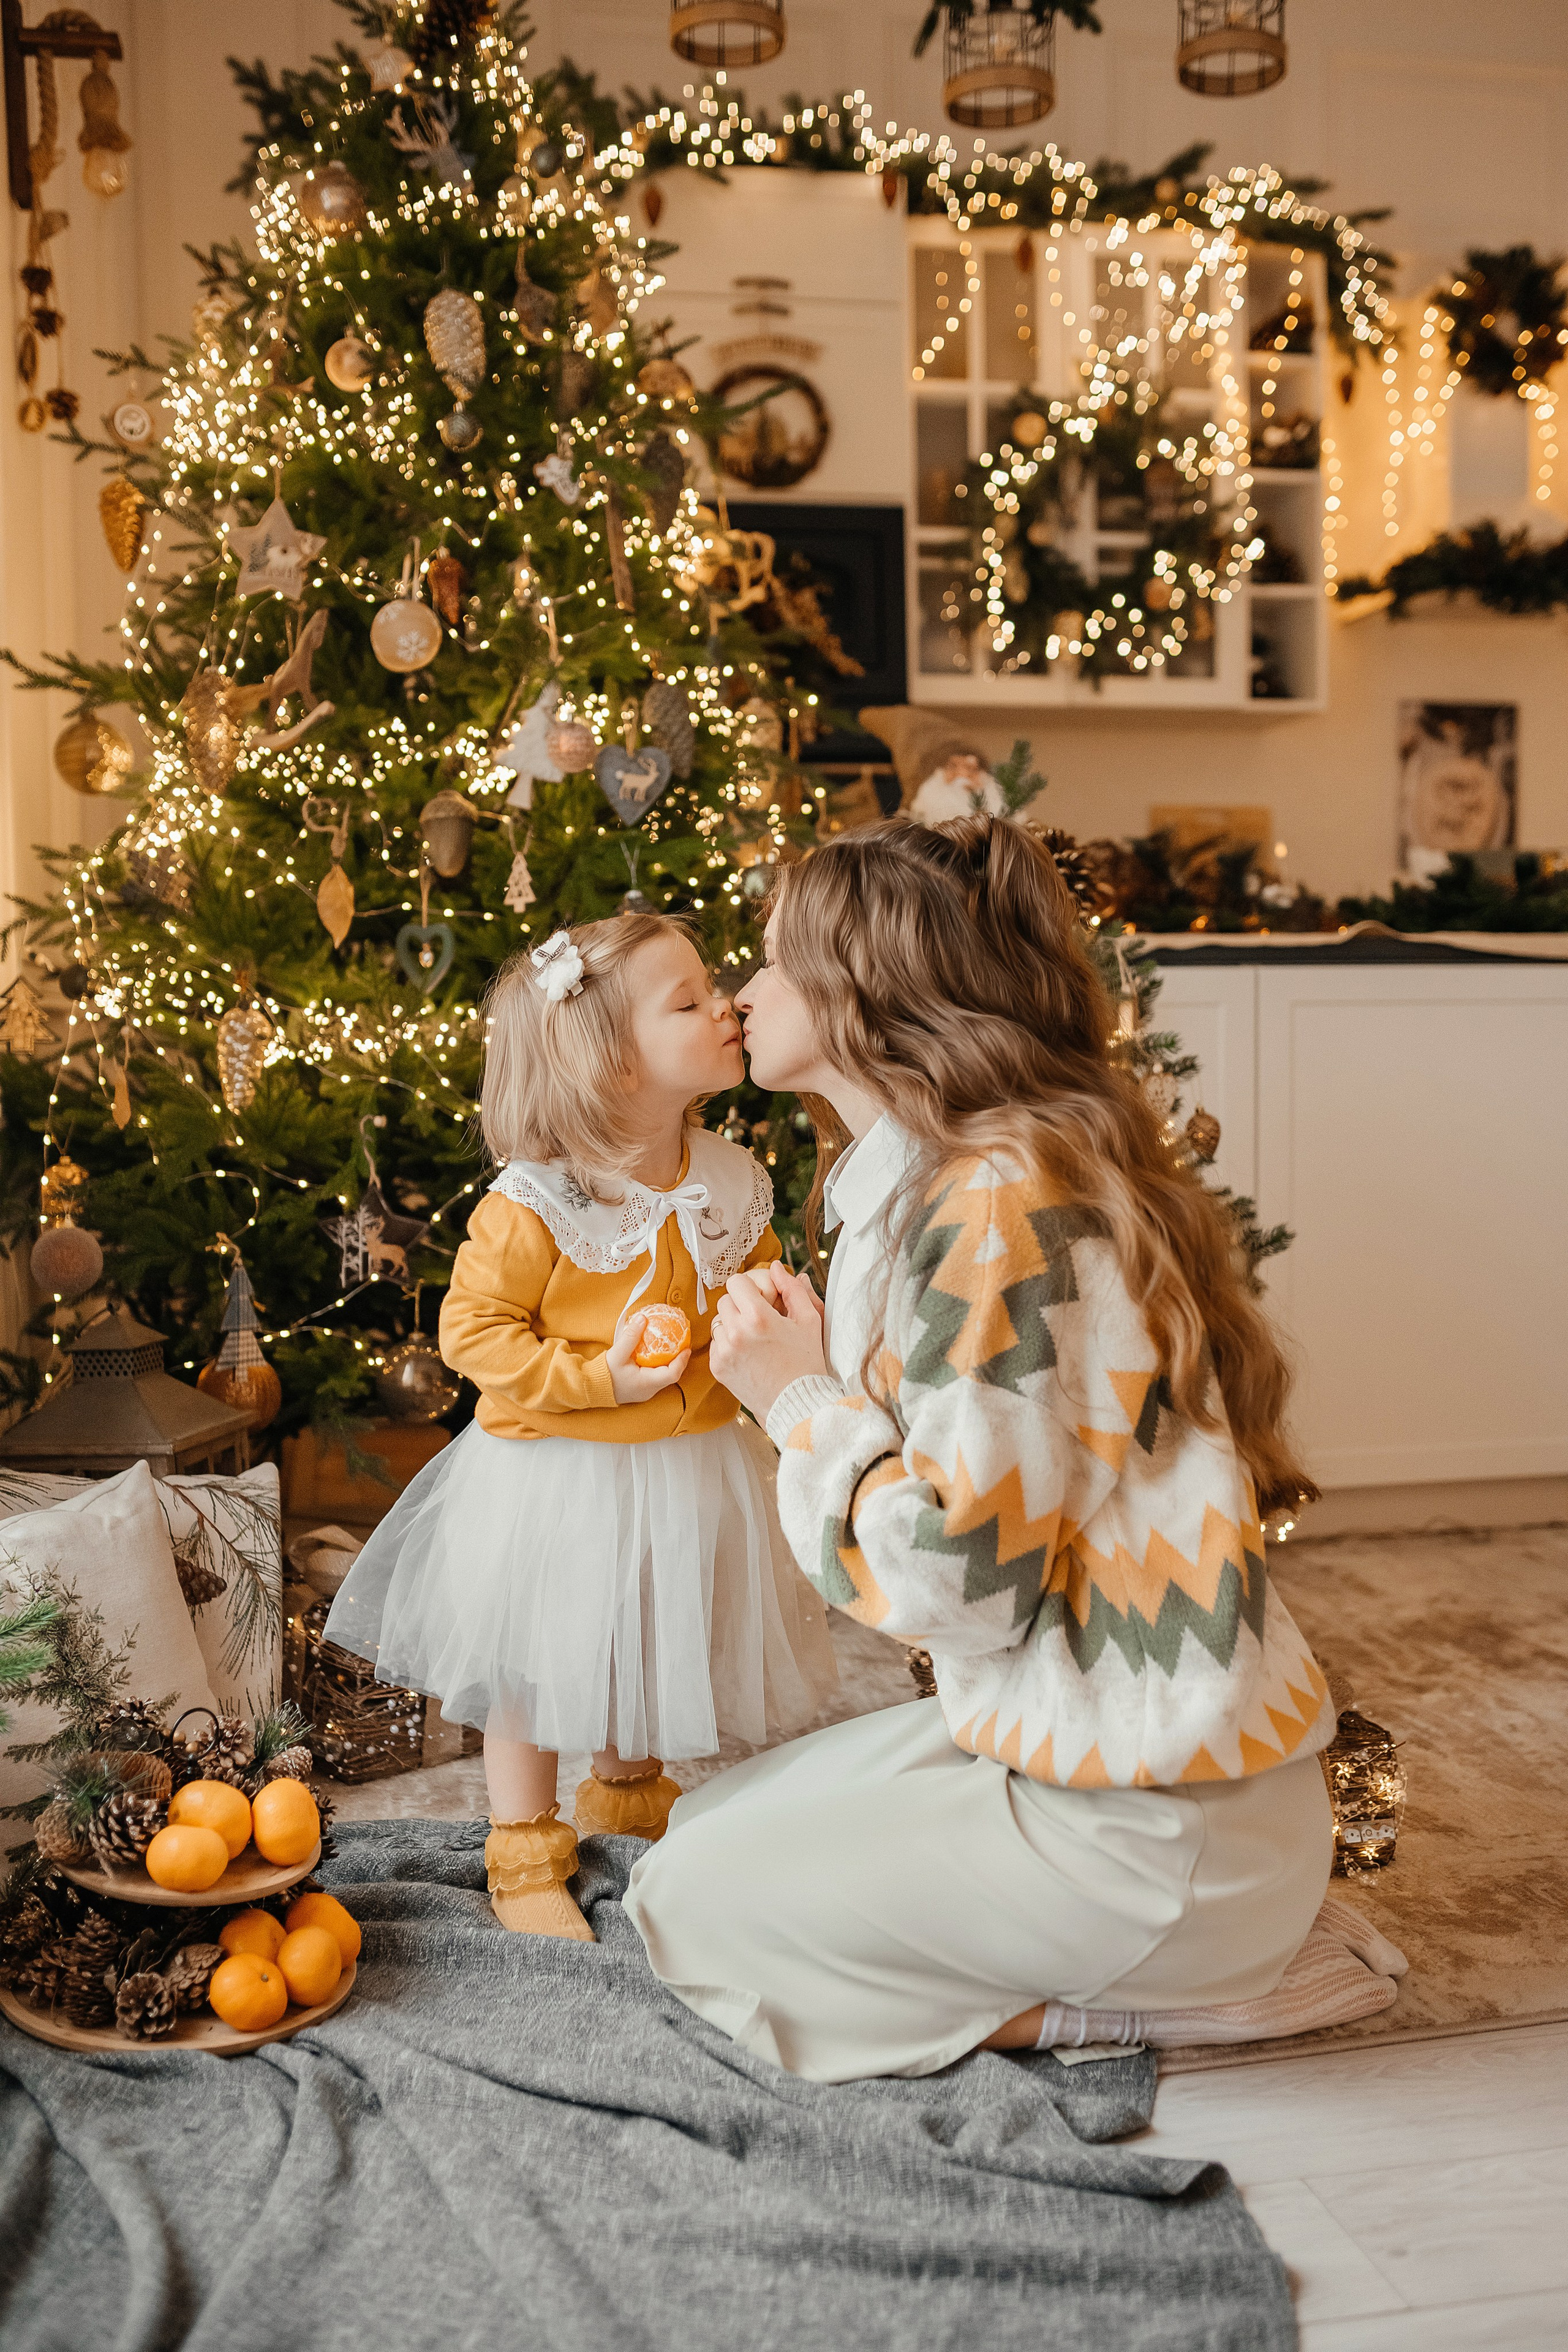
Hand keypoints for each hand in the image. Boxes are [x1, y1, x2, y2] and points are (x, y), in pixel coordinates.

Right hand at [607, 1310, 690, 1405]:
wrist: (591, 1388)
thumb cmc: (604, 1374)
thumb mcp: (617, 1353)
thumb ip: (631, 1336)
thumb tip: (643, 1318)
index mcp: (647, 1383)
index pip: (673, 1374)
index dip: (682, 1360)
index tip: (686, 1348)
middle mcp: (649, 1390)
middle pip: (670, 1375)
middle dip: (678, 1360)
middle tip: (681, 1345)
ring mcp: (645, 1392)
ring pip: (663, 1377)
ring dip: (668, 1363)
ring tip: (671, 1348)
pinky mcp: (640, 1390)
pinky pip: (654, 1378)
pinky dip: (658, 1366)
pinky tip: (655, 1355)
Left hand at [709, 1264, 827, 1422]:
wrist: (795, 1403)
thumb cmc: (806, 1362)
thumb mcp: (808, 1321)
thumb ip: (792, 1289)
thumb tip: (776, 1268)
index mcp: (758, 1317)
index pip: (736, 1282)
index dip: (750, 1287)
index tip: (761, 1299)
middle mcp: (736, 1332)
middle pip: (725, 1299)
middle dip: (740, 1304)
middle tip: (759, 1319)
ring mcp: (724, 1351)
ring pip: (718, 1321)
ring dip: (732, 1323)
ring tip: (754, 1338)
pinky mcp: (717, 1367)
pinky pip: (716, 1343)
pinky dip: (728, 1344)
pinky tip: (748, 1353)